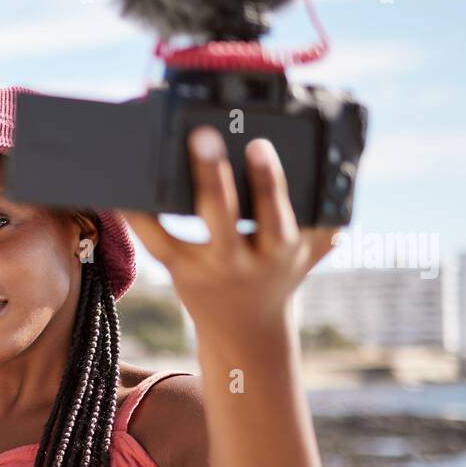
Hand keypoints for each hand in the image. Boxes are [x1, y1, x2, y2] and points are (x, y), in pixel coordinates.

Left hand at [120, 127, 341, 343]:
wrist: (249, 329)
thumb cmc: (281, 273)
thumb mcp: (313, 248)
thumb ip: (328, 213)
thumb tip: (345, 163)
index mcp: (279, 249)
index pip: (275, 215)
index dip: (267, 182)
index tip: (258, 145)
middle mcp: (241, 260)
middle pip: (224, 218)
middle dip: (214, 177)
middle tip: (203, 137)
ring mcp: (205, 266)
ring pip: (180, 233)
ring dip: (161, 202)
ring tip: (151, 161)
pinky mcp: (178, 268)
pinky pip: (154, 242)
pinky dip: (137, 216)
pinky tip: (120, 190)